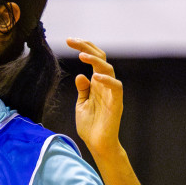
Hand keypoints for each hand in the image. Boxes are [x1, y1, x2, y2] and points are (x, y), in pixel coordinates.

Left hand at [67, 39, 122, 157]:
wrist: (97, 144)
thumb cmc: (90, 125)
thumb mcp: (81, 104)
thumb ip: (82, 89)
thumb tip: (80, 75)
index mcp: (96, 83)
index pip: (93, 59)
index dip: (83, 48)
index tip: (69, 40)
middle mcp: (105, 85)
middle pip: (101, 59)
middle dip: (87, 47)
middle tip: (72, 41)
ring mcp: (111, 93)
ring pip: (108, 69)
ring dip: (95, 60)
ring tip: (81, 56)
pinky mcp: (116, 103)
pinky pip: (116, 87)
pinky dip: (107, 80)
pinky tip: (95, 76)